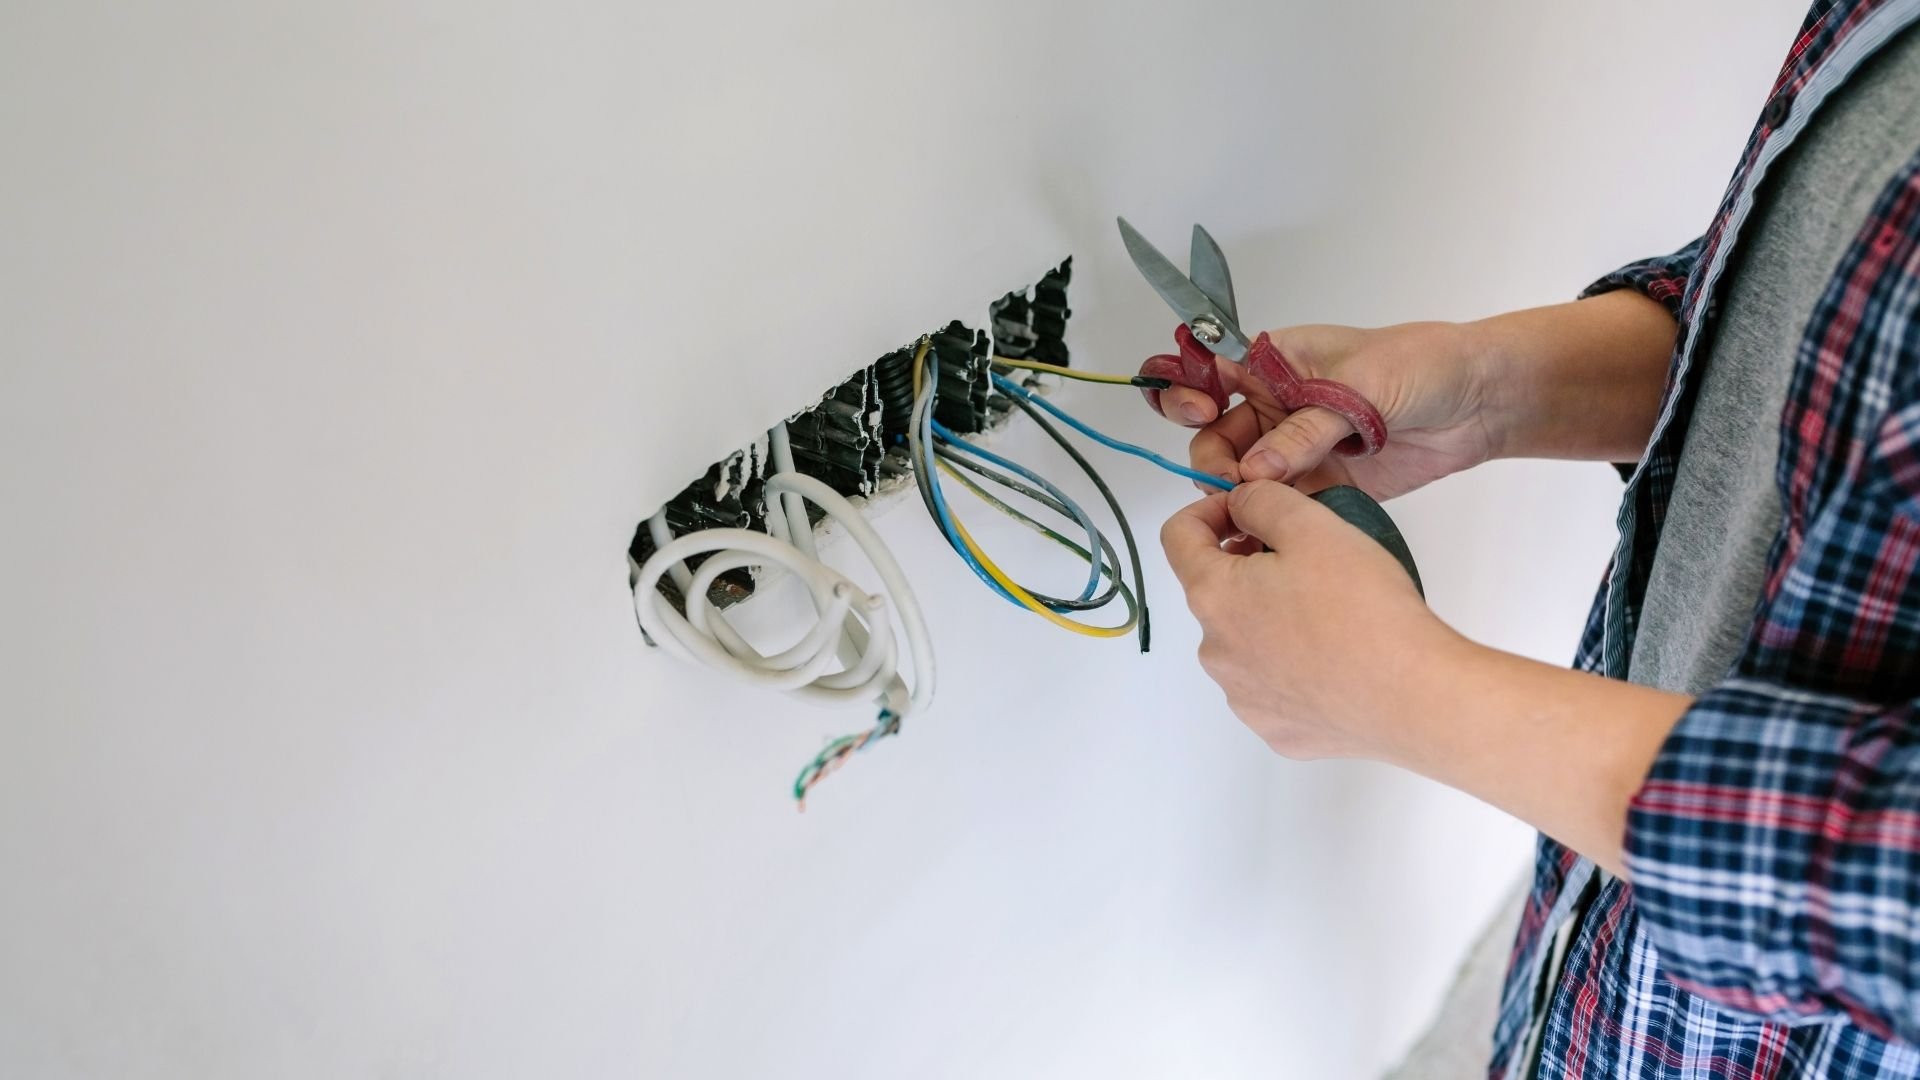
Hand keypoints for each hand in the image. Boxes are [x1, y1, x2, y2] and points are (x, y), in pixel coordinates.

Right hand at [1148, 321, 1500, 499]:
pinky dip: (1267, 519)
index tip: (1201, 412)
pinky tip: (1267, 533)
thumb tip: (1255, 471)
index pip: (1207, 371)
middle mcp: (1274, 405)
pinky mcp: (1319, 484)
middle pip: (1215, 436)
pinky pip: (1278, 504)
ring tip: (1255, 511)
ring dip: (1238, 495)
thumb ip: (1306, 430)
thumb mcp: (1359, 386)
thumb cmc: (1422, 365)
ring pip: (1241, 476)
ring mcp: (1295, 447)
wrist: (1479, 401)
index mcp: (1274, 361)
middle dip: (1214, 459)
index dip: (1187, 391)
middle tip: (1234, 484)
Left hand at [1160, 480, 1455, 758]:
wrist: (1414, 699)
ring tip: (1330, 612)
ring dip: (1272, 618)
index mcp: (1213, 596)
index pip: (1179, 537)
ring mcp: (1243, 697)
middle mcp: (1216, 652)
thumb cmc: (1365, 611)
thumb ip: (1262, 500)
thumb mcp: (1313, 525)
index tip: (1245, 508)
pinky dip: (1294, 667)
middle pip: (1216, 592)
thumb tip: (1239, 503)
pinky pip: (1274, 686)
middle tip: (1307, 560)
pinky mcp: (1276, 730)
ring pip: (1246, 641)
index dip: (1210, 510)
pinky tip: (1336, 659)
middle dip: (1250, 568)